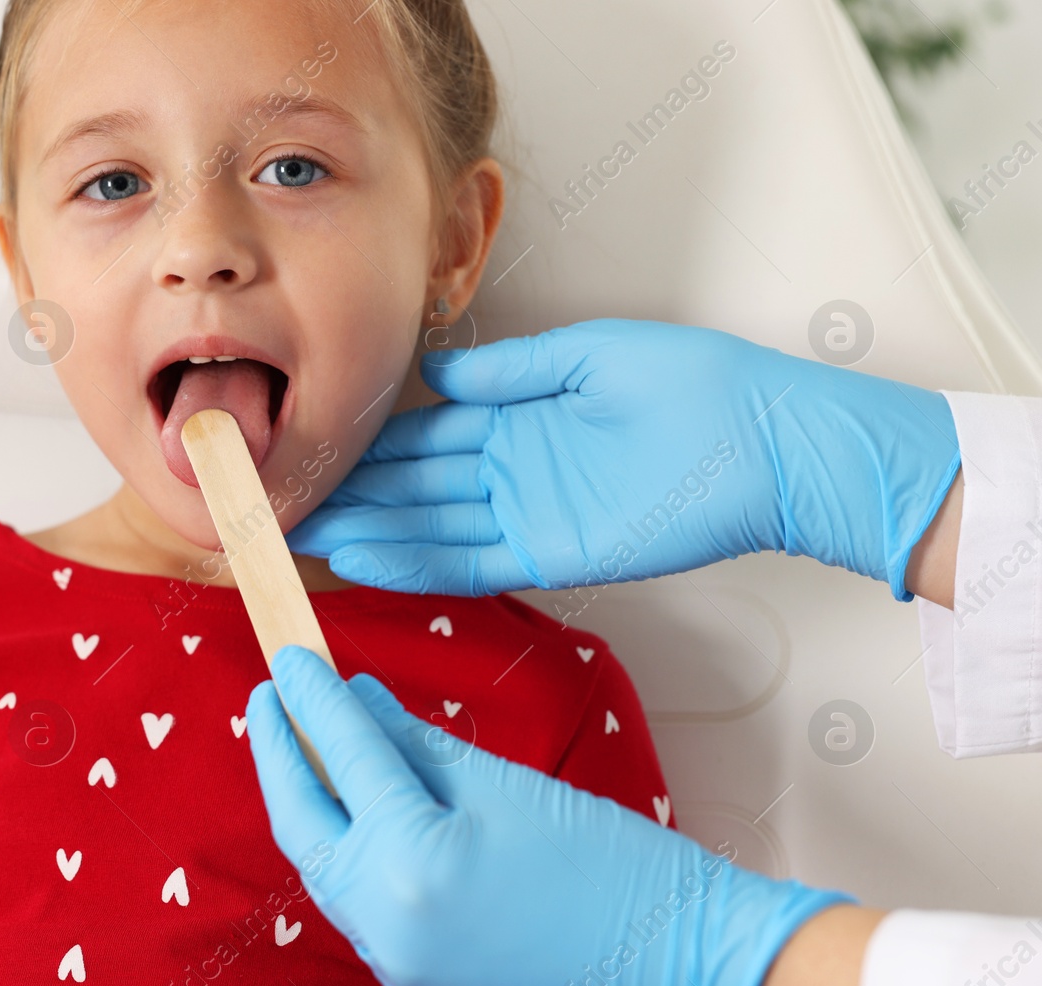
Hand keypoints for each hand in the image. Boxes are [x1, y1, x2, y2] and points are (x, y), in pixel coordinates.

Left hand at [246, 644, 852, 985]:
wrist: (686, 968)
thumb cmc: (615, 866)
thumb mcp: (508, 785)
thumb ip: (416, 744)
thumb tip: (356, 702)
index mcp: (413, 862)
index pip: (344, 757)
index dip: (314, 698)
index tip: (293, 656)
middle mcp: (387, 925)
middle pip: (304, 825)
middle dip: (281, 756)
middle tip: (272, 698)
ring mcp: (398, 969)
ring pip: (326, 873)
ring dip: (311, 809)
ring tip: (306, 748)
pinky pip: (362, 914)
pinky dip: (351, 860)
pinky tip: (358, 819)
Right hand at [288, 319, 960, 599]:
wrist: (766, 443)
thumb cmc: (692, 384)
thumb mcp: (589, 356)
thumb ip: (510, 371)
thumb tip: (438, 374)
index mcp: (519, 416)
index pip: (425, 434)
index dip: (369, 443)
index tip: (316, 446)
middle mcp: (512, 470)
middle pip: (415, 486)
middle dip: (353, 494)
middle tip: (286, 502)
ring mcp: (528, 515)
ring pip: (430, 528)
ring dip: (370, 533)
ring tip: (306, 536)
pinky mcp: (553, 554)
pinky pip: (470, 562)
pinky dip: (417, 563)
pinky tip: (366, 560)